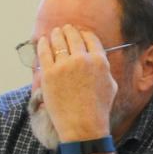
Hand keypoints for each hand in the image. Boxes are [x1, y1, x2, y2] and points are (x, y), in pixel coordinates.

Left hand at [36, 25, 116, 141]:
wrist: (82, 124)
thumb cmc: (98, 108)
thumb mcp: (110, 84)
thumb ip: (103, 67)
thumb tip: (97, 56)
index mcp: (100, 61)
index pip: (90, 38)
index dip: (83, 33)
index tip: (78, 32)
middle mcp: (83, 60)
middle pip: (73, 37)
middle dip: (68, 31)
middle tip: (64, 28)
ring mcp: (64, 66)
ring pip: (58, 42)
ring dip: (56, 34)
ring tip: (54, 32)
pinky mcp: (49, 74)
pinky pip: (44, 53)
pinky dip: (43, 44)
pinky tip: (42, 41)